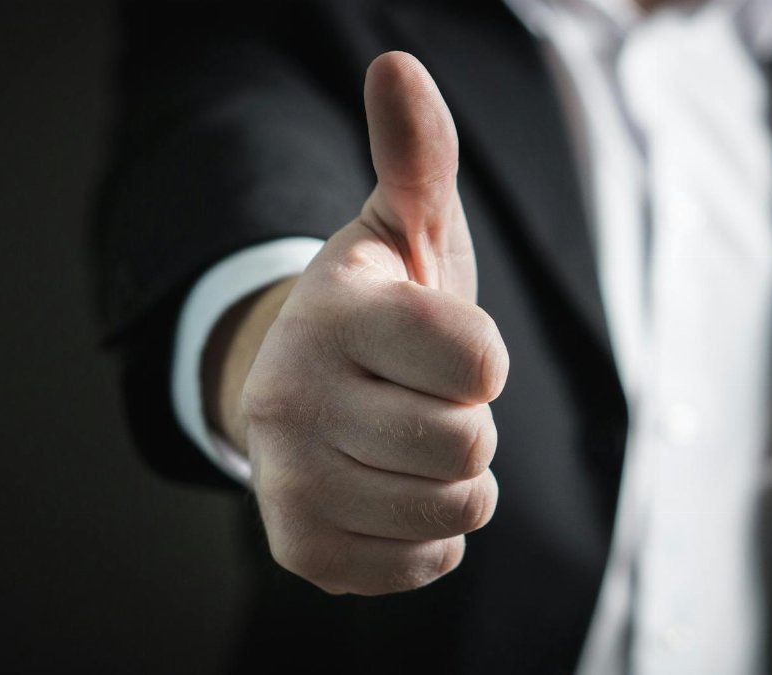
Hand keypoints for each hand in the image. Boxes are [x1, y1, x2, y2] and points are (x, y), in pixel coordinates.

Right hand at [213, 52, 507, 594]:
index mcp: (333, 311)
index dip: (482, 357)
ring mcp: (289, 480)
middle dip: (468, 421)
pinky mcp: (301, 549)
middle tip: (421, 397)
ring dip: (456, 477)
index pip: (480, 361)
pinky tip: (392, 489)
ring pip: (456, 508)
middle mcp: (293, 397)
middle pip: (469, 442)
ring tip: (408, 441)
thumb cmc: (378, 310)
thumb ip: (416, 156)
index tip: (443, 346)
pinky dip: (433, 533)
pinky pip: (429, 561)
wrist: (303, 389)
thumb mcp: (401, 228)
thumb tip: (399, 67)